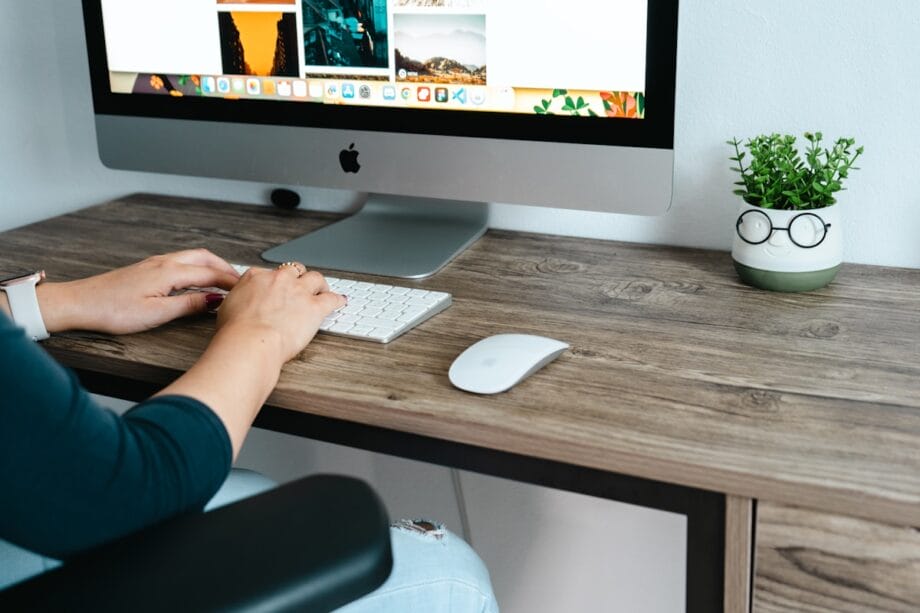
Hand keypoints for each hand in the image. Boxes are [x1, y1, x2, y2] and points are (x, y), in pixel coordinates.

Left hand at [37, 249, 239, 334]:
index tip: (246, 290)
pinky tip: (197, 280)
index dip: (231, 282)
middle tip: (241, 282)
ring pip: (193, 257)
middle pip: (205, 258)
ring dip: (212, 266)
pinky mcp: (147, 268)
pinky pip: (181, 262)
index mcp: (170, 272)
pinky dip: (198, 268)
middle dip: (226, 268)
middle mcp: (164, 262)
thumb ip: (189, 305)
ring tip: (225, 280)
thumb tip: (215, 300)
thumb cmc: (112, 310)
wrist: (80, 303)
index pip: (210, 274)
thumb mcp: (156, 314)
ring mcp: (155, 263)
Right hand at [215, 264, 345, 364]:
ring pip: (315, 278)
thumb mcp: (227, 310)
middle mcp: (278, 280)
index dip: (275, 282)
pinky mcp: (314, 307)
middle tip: (300, 286)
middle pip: (293, 270)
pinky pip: (331, 299)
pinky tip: (339, 302)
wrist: (250, 342)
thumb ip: (238, 302)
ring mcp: (298, 291)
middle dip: (298, 278)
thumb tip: (238, 307)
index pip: (268, 273)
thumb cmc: (236, 332)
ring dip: (319, 284)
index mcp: (255, 278)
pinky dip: (337, 300)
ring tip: (322, 289)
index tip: (277, 289)